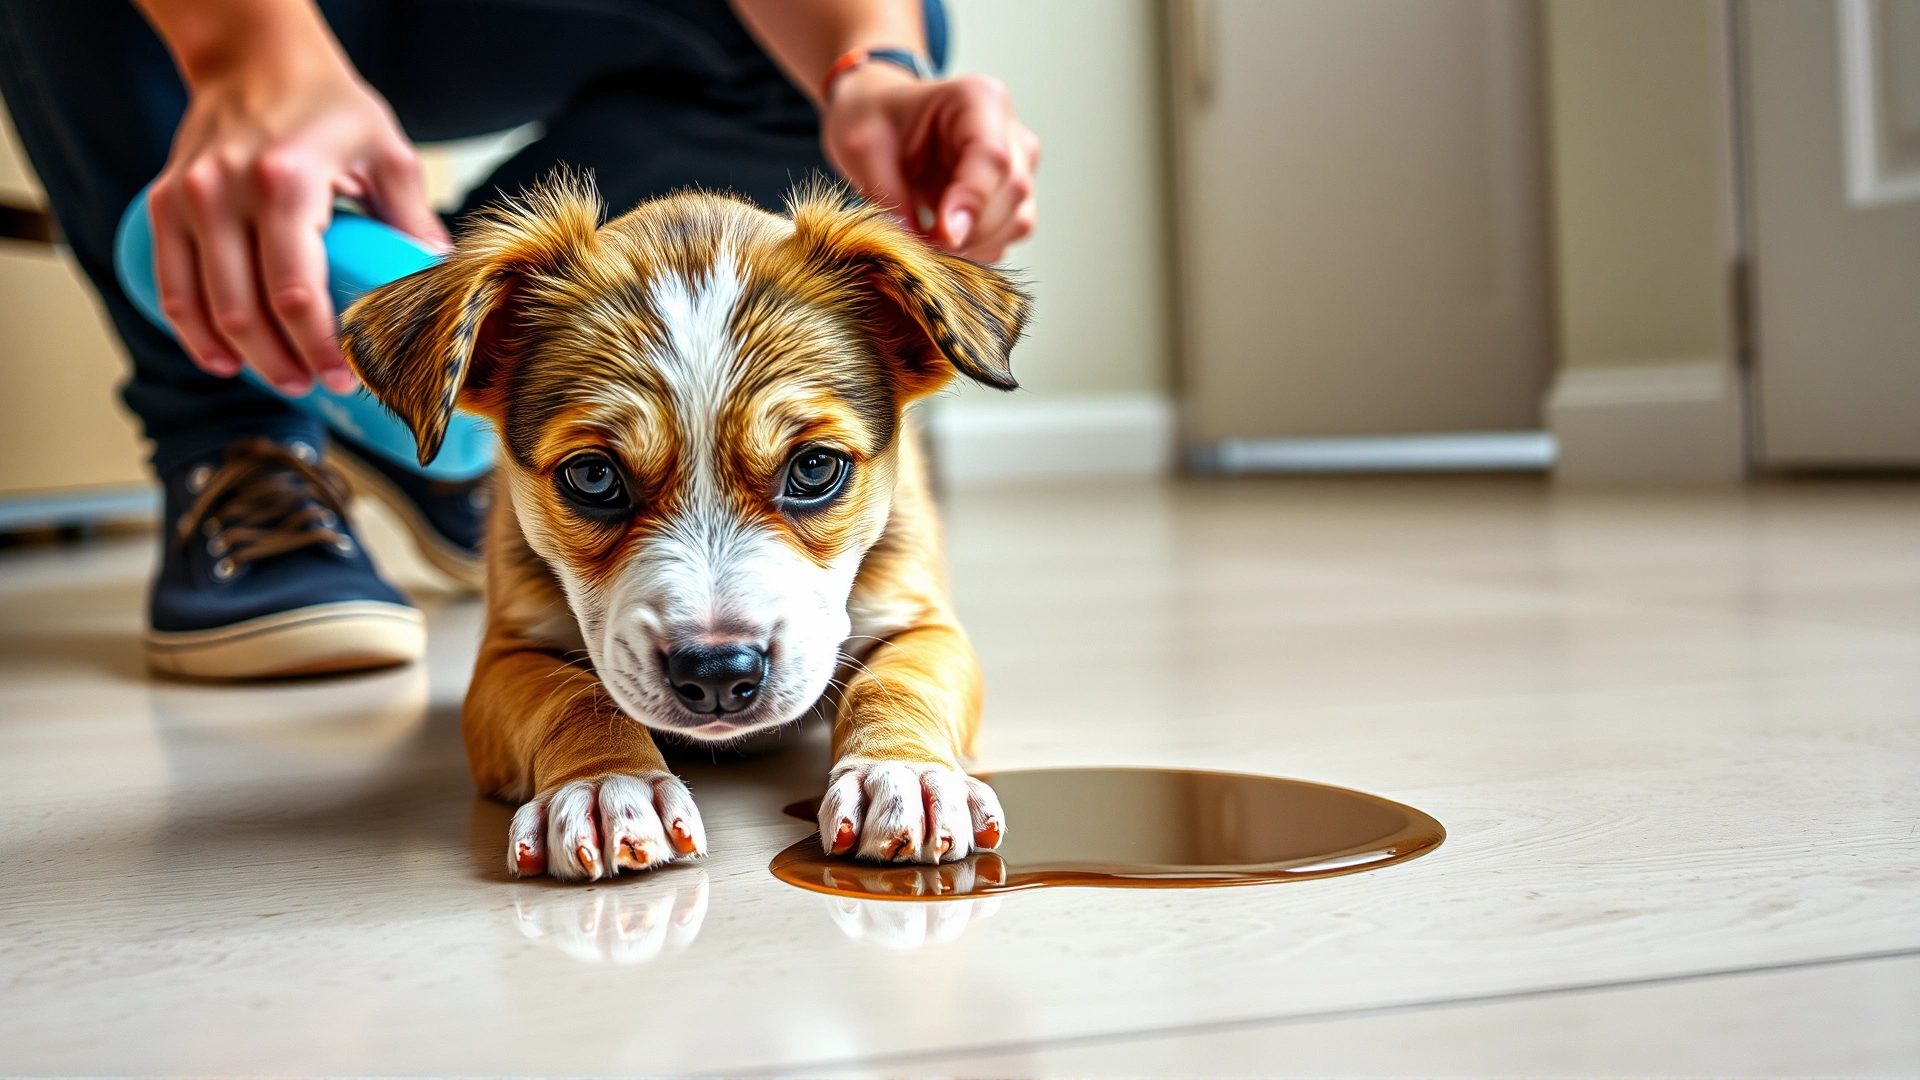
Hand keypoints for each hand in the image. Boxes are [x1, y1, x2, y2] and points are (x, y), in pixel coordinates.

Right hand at [146, 26, 446, 395]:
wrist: (255, 57)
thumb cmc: (326, 103)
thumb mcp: (388, 152)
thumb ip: (415, 219)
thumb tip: (441, 284)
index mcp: (287, 183)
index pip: (297, 292)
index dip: (320, 347)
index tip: (344, 377)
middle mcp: (226, 192)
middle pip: (247, 310)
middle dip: (283, 362)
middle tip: (316, 385)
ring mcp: (189, 199)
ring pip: (205, 307)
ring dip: (241, 356)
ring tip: (280, 378)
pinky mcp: (166, 203)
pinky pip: (171, 284)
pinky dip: (192, 330)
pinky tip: (222, 357)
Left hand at [820, 64, 1039, 263]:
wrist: (884, 123)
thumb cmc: (874, 121)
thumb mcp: (863, 149)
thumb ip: (889, 194)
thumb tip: (916, 247)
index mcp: (979, 99)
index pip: (992, 156)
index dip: (972, 200)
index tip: (943, 236)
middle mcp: (1011, 133)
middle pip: (1011, 192)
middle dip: (968, 230)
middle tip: (919, 244)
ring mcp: (1020, 168)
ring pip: (1017, 221)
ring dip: (973, 244)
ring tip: (926, 239)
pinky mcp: (1015, 200)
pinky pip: (1008, 237)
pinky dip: (976, 250)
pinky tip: (941, 238)